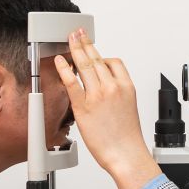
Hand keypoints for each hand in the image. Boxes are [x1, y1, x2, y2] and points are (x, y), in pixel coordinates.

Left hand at [55, 30, 161, 188]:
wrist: (126, 154)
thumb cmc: (127, 137)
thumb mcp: (129, 108)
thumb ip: (117, 95)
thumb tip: (105, 90)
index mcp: (127, 87)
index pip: (114, 62)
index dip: (102, 55)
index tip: (93, 51)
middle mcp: (113, 87)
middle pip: (97, 58)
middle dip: (86, 43)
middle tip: (78, 34)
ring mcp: (98, 95)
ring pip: (85, 64)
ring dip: (75, 49)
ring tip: (69, 39)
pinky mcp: (84, 106)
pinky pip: (72, 82)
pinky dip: (64, 68)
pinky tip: (59, 61)